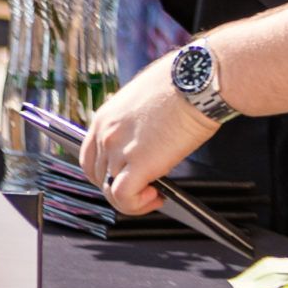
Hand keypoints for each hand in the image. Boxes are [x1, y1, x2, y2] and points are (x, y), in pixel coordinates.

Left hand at [79, 54, 218, 215]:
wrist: (197, 82)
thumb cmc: (181, 87)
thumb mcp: (144, 103)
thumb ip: (135, 125)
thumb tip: (145, 143)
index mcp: (104, 118)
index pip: (90, 156)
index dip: (108, 172)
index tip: (128, 177)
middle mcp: (104, 134)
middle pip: (96, 176)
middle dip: (118, 188)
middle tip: (145, 189)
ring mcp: (118, 148)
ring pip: (108, 190)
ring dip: (131, 200)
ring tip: (155, 194)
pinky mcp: (138, 162)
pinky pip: (123, 196)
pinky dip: (136, 204)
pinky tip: (157, 196)